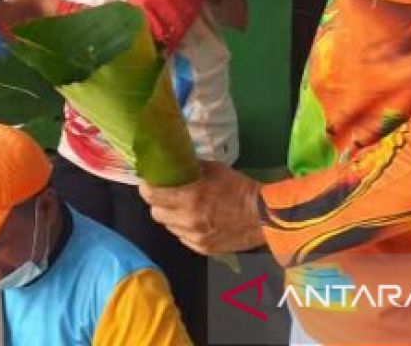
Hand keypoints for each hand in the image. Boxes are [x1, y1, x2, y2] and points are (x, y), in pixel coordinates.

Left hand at [140, 161, 266, 254]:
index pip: (152, 196)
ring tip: (182, 208)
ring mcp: (195, 237)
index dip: (146, 188)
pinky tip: (195, 221)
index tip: (148, 183)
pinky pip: (182, 237)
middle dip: (157, 203)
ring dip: (171, 217)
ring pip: (168, 227)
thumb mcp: (214, 169)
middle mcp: (188, 220)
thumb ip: (192, 167)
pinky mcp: (202, 249)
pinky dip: (184, 229)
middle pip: (156, 213)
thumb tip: (175, 162)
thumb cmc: (239, 188)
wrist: (264, 216)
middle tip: (165, 195)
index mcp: (190, 197)